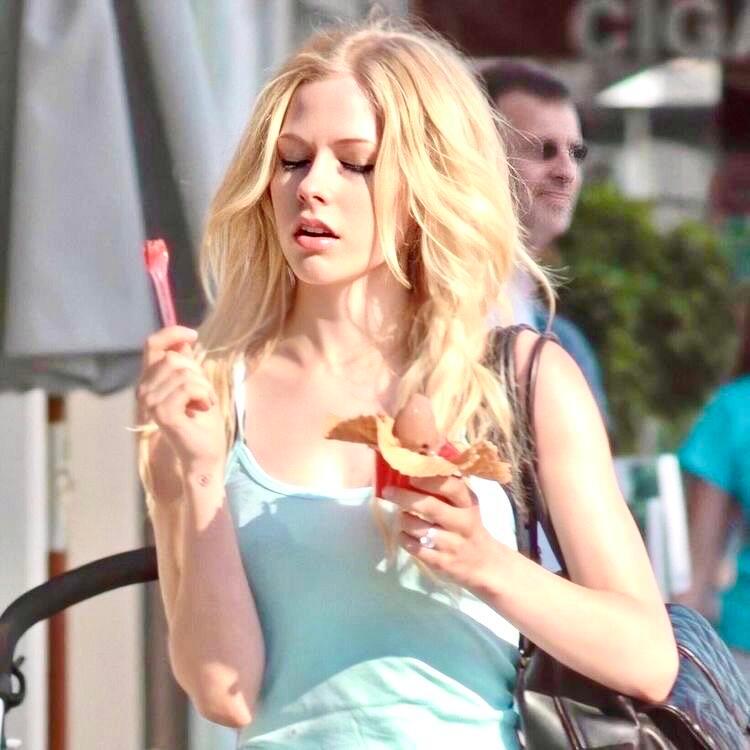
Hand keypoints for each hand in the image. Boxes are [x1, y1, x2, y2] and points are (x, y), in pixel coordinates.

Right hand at [137, 326, 225, 479]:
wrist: (205, 454)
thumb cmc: (202, 420)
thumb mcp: (197, 384)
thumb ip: (186, 364)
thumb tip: (184, 340)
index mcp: (149, 380)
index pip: (152, 345)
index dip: (171, 333)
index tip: (194, 334)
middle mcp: (143, 390)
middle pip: (174, 358)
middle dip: (197, 372)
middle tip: (203, 393)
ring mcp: (150, 403)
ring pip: (183, 373)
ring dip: (203, 386)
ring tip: (203, 403)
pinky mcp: (162, 413)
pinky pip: (188, 387)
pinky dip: (203, 394)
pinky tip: (203, 408)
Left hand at [383, 475, 503, 592]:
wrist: (485, 564)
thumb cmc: (468, 526)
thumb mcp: (466, 506)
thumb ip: (446, 490)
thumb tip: (415, 468)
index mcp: (468, 505)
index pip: (452, 488)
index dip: (429, 480)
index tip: (411, 476)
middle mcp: (463, 523)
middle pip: (430, 507)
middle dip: (405, 497)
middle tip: (388, 491)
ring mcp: (453, 545)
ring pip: (419, 529)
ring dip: (404, 520)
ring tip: (402, 516)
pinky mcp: (442, 563)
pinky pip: (415, 549)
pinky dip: (404, 539)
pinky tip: (404, 535)